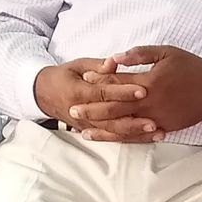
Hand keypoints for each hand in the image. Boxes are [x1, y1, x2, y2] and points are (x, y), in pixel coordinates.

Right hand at [35, 58, 156, 142]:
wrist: (45, 94)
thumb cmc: (65, 76)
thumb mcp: (78, 65)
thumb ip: (97, 65)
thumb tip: (113, 62)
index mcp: (78, 92)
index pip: (103, 93)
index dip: (123, 93)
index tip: (143, 90)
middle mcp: (82, 112)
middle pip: (110, 119)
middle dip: (133, 121)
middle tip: (154, 119)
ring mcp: (87, 125)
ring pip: (113, 132)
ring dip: (136, 134)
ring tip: (157, 132)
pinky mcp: (92, 131)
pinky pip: (112, 138)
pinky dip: (131, 139)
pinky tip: (148, 138)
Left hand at [75, 45, 201, 137]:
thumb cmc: (190, 66)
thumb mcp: (165, 52)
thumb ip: (138, 54)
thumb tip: (114, 57)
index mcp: (148, 81)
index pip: (117, 82)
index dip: (99, 79)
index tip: (83, 77)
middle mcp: (150, 103)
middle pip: (115, 107)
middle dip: (92, 109)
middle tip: (72, 110)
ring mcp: (157, 118)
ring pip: (124, 126)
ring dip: (103, 129)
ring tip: (84, 130)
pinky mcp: (163, 128)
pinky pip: (139, 136)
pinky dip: (122, 138)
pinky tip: (110, 138)